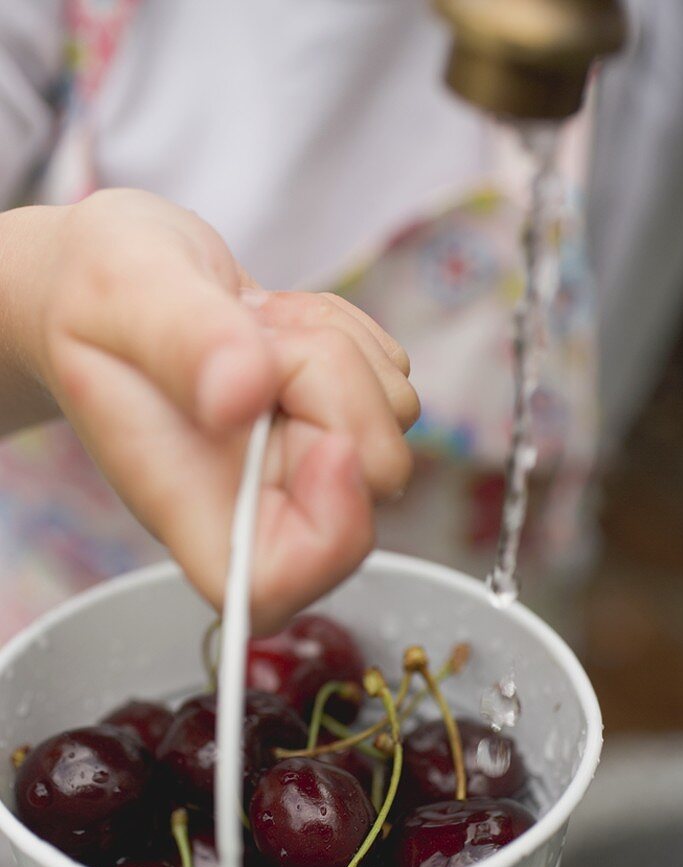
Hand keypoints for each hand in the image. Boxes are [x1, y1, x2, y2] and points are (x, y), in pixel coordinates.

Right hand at [4, 189, 417, 631]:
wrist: (117, 269)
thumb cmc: (99, 292)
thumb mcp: (124, 296)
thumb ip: (185, 343)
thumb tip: (242, 395)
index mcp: (192, 503)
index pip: (275, 588)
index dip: (330, 535)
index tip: (330, 443)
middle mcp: (255, 498)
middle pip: (369, 480)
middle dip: (338, 387)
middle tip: (260, 340)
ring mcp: (302, 460)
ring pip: (391, 418)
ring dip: (338, 348)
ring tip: (255, 327)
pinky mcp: (336, 416)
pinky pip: (391, 375)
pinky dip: (348, 330)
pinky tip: (278, 323)